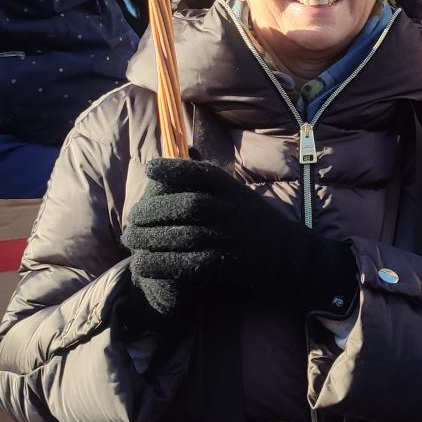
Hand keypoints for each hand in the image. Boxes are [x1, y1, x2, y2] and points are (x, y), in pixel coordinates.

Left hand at [122, 158, 356, 315]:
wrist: (292, 259)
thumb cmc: (260, 225)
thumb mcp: (241, 195)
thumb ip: (215, 182)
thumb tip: (185, 157)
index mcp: (233, 190)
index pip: (199, 174)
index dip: (173, 170)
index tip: (150, 169)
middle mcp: (231, 210)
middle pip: (185, 205)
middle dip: (152, 211)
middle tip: (131, 219)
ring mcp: (229, 238)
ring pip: (183, 235)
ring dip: (151, 238)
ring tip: (130, 240)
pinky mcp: (226, 265)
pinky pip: (188, 263)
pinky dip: (162, 264)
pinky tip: (143, 265)